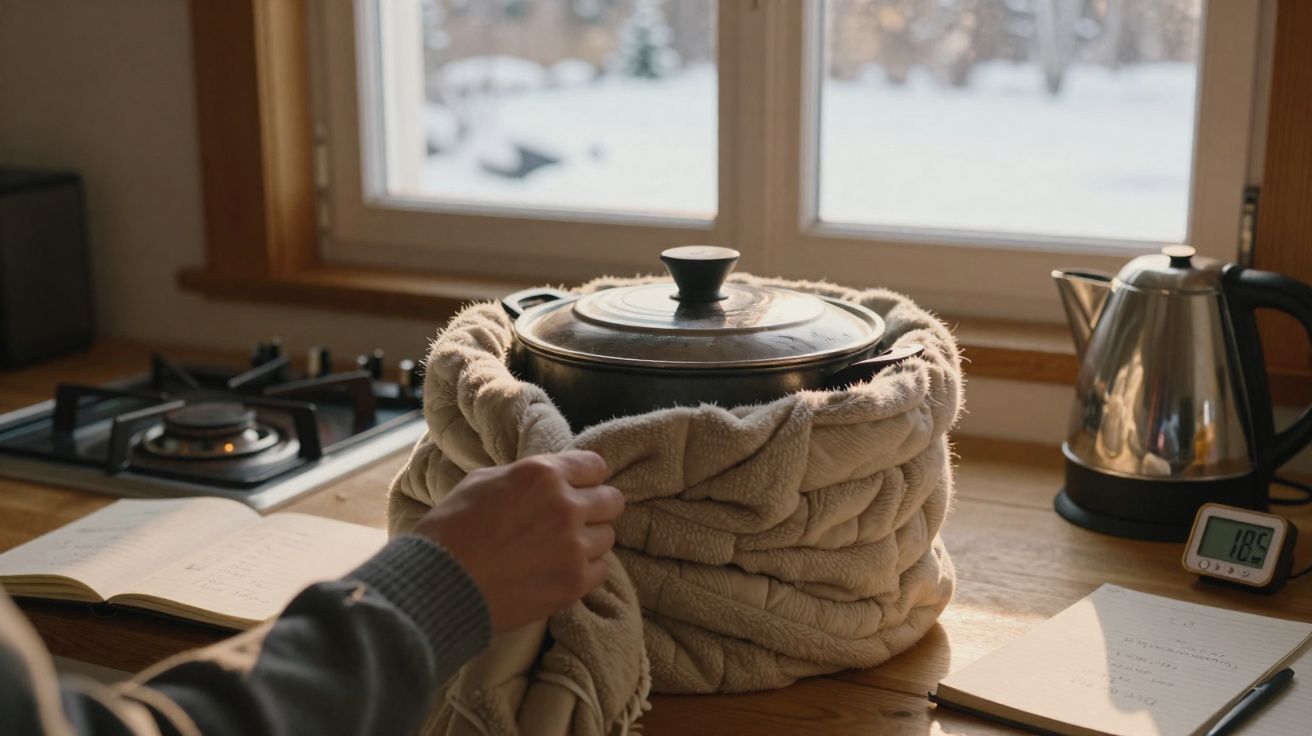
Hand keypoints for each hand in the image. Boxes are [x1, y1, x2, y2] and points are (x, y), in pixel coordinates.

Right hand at [413, 451, 623, 633]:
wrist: (439, 586)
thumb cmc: (451, 530)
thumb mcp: (482, 481)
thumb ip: (523, 477)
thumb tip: (544, 480)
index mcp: (543, 474)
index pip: (595, 466)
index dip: (586, 477)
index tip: (578, 487)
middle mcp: (566, 506)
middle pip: (612, 501)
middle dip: (596, 507)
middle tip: (574, 519)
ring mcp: (574, 547)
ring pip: (607, 537)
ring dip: (588, 541)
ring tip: (559, 549)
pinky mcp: (573, 584)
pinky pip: (599, 571)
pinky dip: (583, 571)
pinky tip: (557, 571)